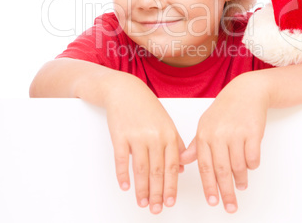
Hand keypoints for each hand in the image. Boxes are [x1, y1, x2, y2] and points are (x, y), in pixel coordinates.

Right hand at [104, 81, 185, 213]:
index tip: (170, 201)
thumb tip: (181, 167)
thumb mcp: (166, 122)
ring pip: (141, 169)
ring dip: (142, 189)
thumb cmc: (147, 106)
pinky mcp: (120, 135)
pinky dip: (123, 175)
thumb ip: (175, 143)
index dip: (172, 186)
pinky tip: (125, 186)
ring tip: (142, 203)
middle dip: (157, 193)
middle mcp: (155, 136)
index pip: (173, 166)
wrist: (125, 91)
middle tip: (156, 209)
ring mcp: (136, 136)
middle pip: (157, 171)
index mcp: (169, 133)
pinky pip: (122, 160)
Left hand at [180, 74, 269, 212]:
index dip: (209, 186)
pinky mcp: (253, 133)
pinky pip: (253, 158)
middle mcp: (218, 134)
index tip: (212, 201)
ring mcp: (236, 133)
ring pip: (239, 166)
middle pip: (222, 170)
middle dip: (226, 192)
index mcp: (204, 134)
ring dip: (241, 179)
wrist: (246, 91)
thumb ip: (196, 144)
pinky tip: (250, 166)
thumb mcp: (206, 123)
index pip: (204, 166)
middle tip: (230, 206)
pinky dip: (252, 165)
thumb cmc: (225, 109)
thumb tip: (184, 161)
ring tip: (242, 185)